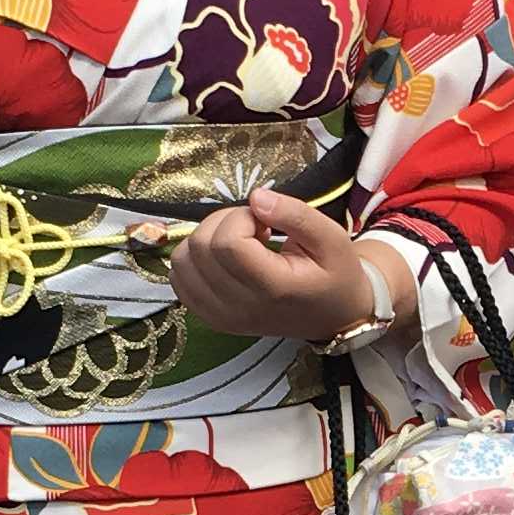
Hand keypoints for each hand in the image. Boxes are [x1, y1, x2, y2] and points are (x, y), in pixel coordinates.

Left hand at [168, 188, 384, 343]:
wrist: (333, 316)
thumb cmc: (335, 274)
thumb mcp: (332, 238)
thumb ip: (296, 214)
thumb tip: (255, 197)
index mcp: (273, 289)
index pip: (228, 243)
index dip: (242, 218)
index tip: (266, 223)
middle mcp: (240, 308)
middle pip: (201, 247)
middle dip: (224, 223)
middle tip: (256, 230)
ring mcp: (220, 317)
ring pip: (182, 259)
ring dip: (206, 238)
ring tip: (240, 244)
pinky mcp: (209, 318)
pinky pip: (178, 277)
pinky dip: (193, 258)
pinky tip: (223, 259)